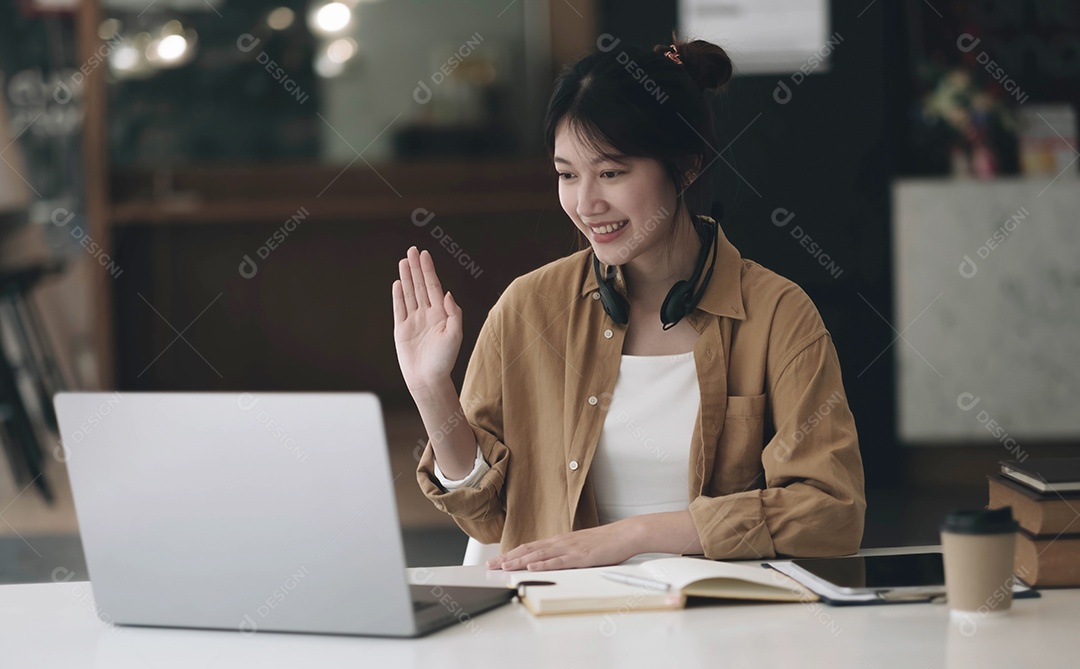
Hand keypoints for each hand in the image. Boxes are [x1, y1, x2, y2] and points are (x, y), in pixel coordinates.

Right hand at [392, 246, 462, 392]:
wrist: (428, 379)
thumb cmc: (444, 360)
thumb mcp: (455, 335)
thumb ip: (453, 313)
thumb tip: (446, 293)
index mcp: (441, 314)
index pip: (433, 286)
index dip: (428, 270)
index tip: (424, 254)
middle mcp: (427, 314)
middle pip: (420, 286)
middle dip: (416, 268)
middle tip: (412, 250)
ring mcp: (414, 321)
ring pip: (409, 293)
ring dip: (406, 277)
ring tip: (403, 261)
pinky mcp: (402, 329)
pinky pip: (399, 308)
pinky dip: (398, 295)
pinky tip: (398, 282)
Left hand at [486, 522, 640, 570]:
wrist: (624, 534)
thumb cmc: (605, 542)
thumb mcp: (580, 547)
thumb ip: (565, 553)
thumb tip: (552, 562)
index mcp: (560, 541)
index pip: (530, 547)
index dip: (512, 554)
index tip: (497, 560)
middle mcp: (560, 542)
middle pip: (529, 550)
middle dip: (508, 558)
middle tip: (491, 566)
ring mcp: (569, 548)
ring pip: (539, 555)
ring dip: (519, 561)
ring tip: (503, 567)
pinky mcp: (580, 556)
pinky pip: (558, 561)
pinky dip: (543, 564)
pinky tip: (531, 567)